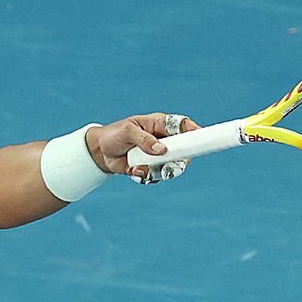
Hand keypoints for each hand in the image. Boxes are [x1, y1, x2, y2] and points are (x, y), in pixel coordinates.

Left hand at [85, 112, 199, 179]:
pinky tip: (133, 170)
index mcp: (159, 125)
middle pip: (183, 150)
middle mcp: (163, 141)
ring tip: (140, 167)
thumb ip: (144, 139)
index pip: (182, 125)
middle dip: (179, 159)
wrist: (100, 152)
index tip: (200, 137)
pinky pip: (157, 176)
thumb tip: (162, 150)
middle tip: (170, 163)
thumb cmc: (115, 135)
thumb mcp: (127, 132)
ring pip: (171, 167)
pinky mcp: (151, 168)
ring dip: (158, 170)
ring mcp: (158, 156)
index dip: (194, 130)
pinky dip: (146, 176)